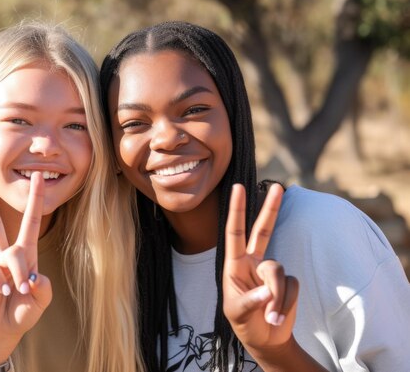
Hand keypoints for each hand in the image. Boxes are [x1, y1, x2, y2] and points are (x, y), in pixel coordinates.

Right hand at [0, 172, 52, 368]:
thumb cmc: (23, 311)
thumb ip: (43, 286)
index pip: (30, 222)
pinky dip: (3, 282)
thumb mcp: (41, 299)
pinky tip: (5, 292)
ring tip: (20, 291)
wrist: (4, 332)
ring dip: (19, 272)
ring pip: (10, 253)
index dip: (35, 200)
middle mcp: (7, 254)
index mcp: (26, 254)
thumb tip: (31, 274)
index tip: (37, 177)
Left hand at [222, 183, 298, 351]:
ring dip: (276, 297)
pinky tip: (278, 316)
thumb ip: (249, 300)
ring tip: (270, 317)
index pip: (234, 233)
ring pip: (278, 272)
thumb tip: (267, 290)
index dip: (237, 211)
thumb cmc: (243, 323)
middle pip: (263, 231)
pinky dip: (285, 304)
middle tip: (278, 186)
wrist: (265, 340)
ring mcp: (272, 272)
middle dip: (271, 209)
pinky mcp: (289, 282)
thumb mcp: (237, 313)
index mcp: (234, 265)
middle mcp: (253, 263)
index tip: (238, 188)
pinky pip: (291, 286)